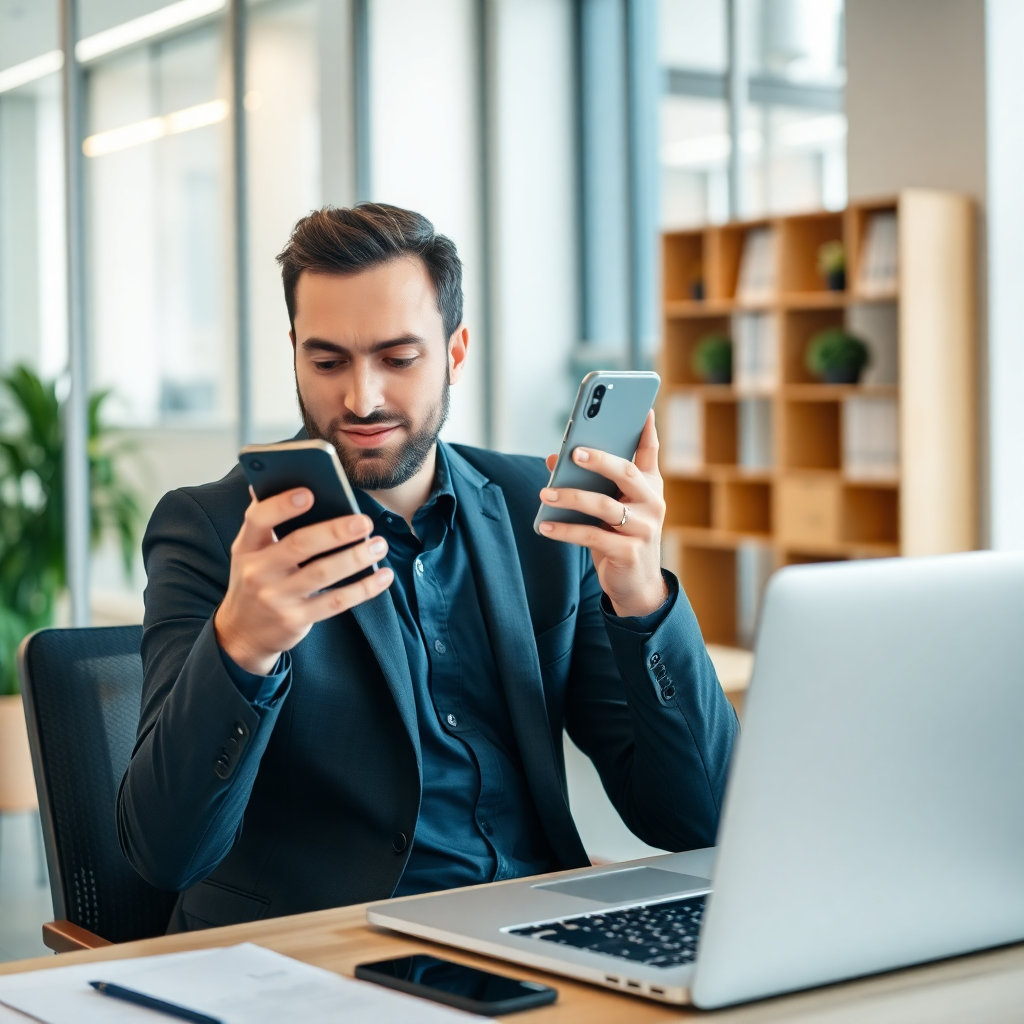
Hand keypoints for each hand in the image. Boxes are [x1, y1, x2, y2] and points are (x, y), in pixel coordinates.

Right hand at [214, 488, 392, 674]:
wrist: (242, 633)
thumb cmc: (255, 579)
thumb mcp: (251, 551)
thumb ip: (268, 521)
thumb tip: (282, 478)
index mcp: (247, 546)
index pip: (259, 519)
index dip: (282, 505)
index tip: (309, 493)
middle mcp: (258, 571)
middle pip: (300, 544)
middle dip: (336, 531)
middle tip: (365, 522)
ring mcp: (277, 597)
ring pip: (323, 573)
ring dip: (356, 557)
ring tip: (379, 544)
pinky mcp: (296, 619)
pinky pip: (336, 601)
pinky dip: (364, 588)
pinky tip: (382, 576)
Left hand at [538, 411, 667, 617]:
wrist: (636, 586)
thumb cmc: (619, 538)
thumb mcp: (607, 509)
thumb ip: (587, 483)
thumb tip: (553, 459)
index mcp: (649, 486)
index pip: (650, 451)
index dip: (647, 430)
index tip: (643, 408)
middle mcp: (652, 503)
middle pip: (625, 472)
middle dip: (599, 459)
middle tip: (574, 451)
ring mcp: (644, 528)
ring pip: (604, 505)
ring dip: (572, 497)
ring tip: (546, 494)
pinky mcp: (629, 551)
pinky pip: (592, 536)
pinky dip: (566, 530)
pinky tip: (545, 526)